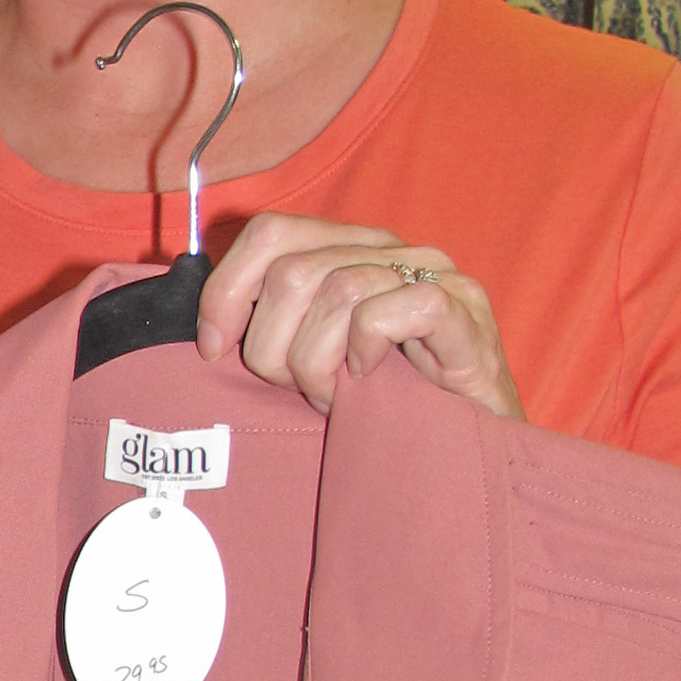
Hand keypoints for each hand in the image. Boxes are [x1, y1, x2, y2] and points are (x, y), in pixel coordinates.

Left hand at [195, 212, 524, 419]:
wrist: (473, 447)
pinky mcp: (466, 314)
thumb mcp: (313, 357)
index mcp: (351, 248)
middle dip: (275, 345)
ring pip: (338, 292)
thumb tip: (207, 328)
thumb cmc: (387, 404)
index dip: (227, 290)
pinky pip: (391, 310)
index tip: (213, 349)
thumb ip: (274, 325)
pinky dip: (366, 350)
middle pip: (293, 272)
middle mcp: (394, 250)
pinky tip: (368, 382)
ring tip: (334, 396)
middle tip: (297, 387)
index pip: (270, 232)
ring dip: (319, 361)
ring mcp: (437, 277)